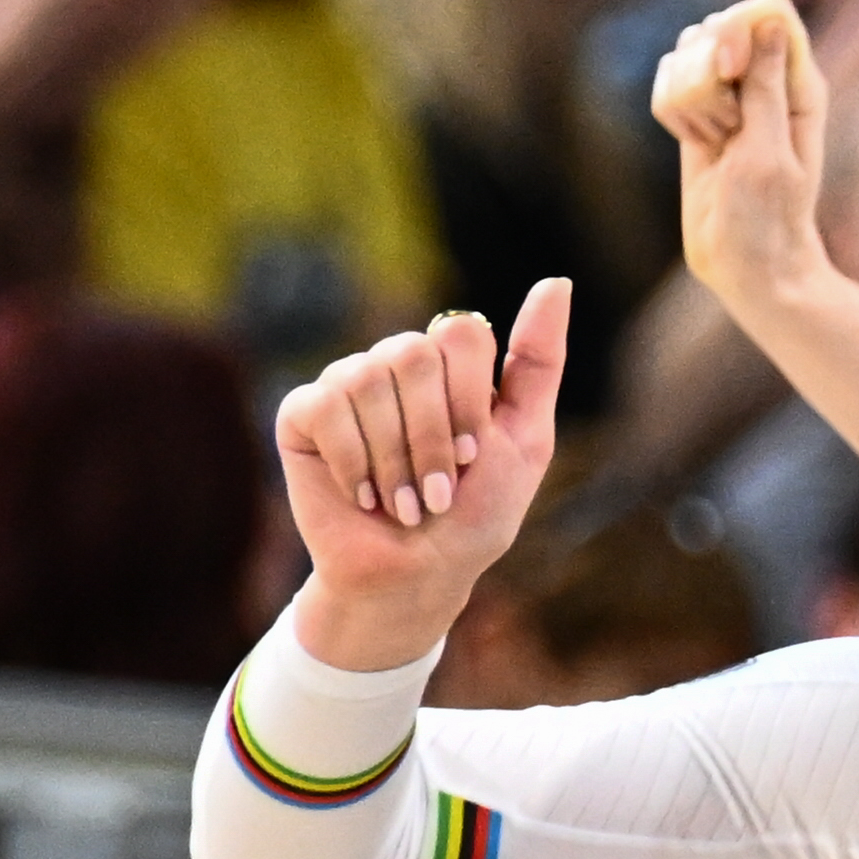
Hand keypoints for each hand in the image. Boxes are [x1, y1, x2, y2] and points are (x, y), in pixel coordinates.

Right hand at [276, 284, 574, 671]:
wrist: (415, 577)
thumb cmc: (474, 515)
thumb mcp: (525, 441)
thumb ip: (538, 361)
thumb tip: (556, 281)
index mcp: (450, 362)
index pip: (461, 332)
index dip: (469, 401)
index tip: (473, 458)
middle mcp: (397, 362)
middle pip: (414, 353)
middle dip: (433, 436)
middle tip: (437, 493)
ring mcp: (348, 382)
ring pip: (368, 379)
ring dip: (394, 461)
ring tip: (403, 505)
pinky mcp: (302, 413)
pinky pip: (324, 407)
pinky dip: (351, 462)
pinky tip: (362, 496)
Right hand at [652, 0, 836, 315]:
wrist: (748, 264)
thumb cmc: (769, 217)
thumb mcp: (769, 151)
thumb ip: (765, 84)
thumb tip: (767, 17)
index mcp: (797, 81)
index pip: (765, 9)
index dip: (737, 28)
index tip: (730, 67)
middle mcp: (763, 78)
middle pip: (713, 26)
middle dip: (707, 74)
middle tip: (729, 128)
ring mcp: (728, 94)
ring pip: (682, 54)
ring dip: (689, 101)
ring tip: (716, 142)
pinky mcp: (697, 113)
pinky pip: (665, 85)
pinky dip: (673, 115)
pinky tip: (697, 145)